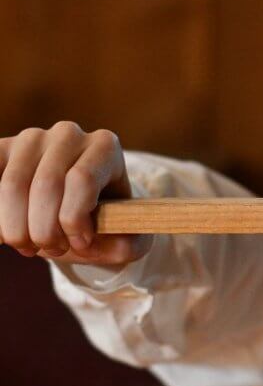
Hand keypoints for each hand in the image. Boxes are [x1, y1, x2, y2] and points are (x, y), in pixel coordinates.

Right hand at [0, 121, 151, 266]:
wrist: (79, 209)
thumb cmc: (104, 221)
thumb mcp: (127, 237)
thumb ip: (126, 245)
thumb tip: (104, 244)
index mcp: (105, 147)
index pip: (81, 180)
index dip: (75, 221)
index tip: (80, 244)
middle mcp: (68, 135)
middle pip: (46, 184)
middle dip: (45, 230)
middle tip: (54, 251)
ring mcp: (32, 139)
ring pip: (12, 185)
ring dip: (16, 227)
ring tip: (30, 247)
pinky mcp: (3, 149)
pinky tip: (4, 234)